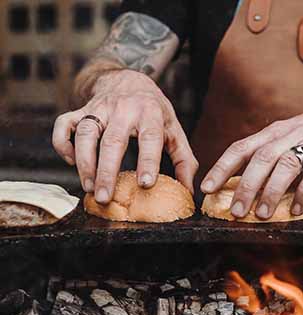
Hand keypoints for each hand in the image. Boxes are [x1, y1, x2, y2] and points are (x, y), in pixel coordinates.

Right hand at [52, 69, 197, 203]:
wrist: (128, 79)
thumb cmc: (154, 111)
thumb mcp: (174, 130)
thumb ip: (184, 159)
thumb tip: (189, 190)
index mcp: (151, 113)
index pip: (150, 138)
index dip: (148, 161)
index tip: (146, 184)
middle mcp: (124, 109)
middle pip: (112, 141)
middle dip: (107, 171)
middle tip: (104, 197)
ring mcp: (99, 108)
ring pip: (86, 134)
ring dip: (84, 162)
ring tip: (88, 187)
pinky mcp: (81, 109)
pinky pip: (64, 125)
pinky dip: (64, 143)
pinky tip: (71, 161)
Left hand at [200, 95, 302, 218]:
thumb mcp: (288, 136)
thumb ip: (269, 156)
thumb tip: (245, 186)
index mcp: (273, 133)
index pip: (241, 148)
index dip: (222, 168)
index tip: (207, 189)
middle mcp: (288, 136)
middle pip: (261, 159)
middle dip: (245, 187)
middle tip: (235, 212)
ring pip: (286, 166)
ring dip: (271, 192)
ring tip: (261, 214)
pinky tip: (297, 210)